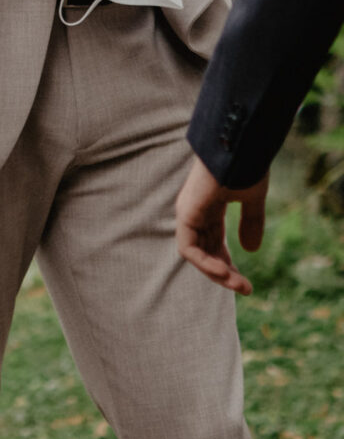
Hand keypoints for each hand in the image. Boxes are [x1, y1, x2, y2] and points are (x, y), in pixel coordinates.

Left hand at [175, 155, 268, 295]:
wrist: (240, 149)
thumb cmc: (246, 166)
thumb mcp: (252, 199)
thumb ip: (251, 222)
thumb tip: (251, 250)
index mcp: (209, 206)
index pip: (214, 242)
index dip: (228, 262)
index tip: (246, 282)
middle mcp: (195, 210)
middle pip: (205, 251)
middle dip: (225, 273)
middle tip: (246, 289)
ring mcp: (188, 212)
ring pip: (196, 253)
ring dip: (216, 273)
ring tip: (239, 285)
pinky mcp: (186, 213)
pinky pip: (188, 248)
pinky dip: (205, 263)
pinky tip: (224, 273)